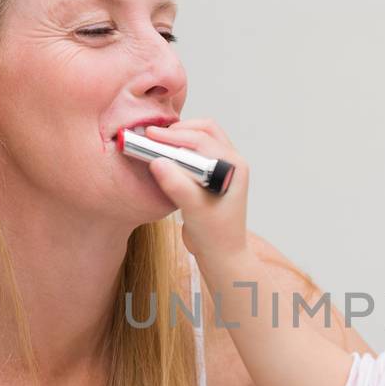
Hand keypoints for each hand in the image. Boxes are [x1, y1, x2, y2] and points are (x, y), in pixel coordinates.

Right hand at [141, 120, 249, 263]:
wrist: (219, 255)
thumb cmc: (215, 236)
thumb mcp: (195, 210)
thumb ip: (178, 186)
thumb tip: (157, 162)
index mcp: (234, 166)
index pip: (203, 140)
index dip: (175, 136)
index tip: (151, 136)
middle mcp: (229, 162)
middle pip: (203, 130)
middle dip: (176, 131)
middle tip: (150, 136)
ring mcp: (219, 167)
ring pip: (198, 138)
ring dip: (177, 138)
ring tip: (154, 143)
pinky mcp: (207, 174)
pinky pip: (192, 152)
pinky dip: (176, 149)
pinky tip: (161, 156)